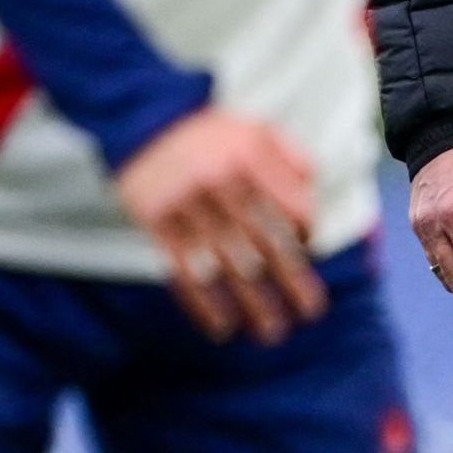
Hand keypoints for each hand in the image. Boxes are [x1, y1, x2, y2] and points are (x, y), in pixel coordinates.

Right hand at [115, 107, 325, 344]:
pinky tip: (222, 326)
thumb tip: (313, 209)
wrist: (138, 121)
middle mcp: (219, 179)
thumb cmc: (209, 135)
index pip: (291, 207)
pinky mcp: (153, 222)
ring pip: (228, 263)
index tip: (305, 250)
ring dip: (253, 302)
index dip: (305, 234)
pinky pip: (184, 270)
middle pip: (266, 241)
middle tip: (310, 312)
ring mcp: (184, 203)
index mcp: (250, 154)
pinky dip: (203, 303)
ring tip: (272, 331)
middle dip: (293, 281)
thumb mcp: (256, 129)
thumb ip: (293, 159)